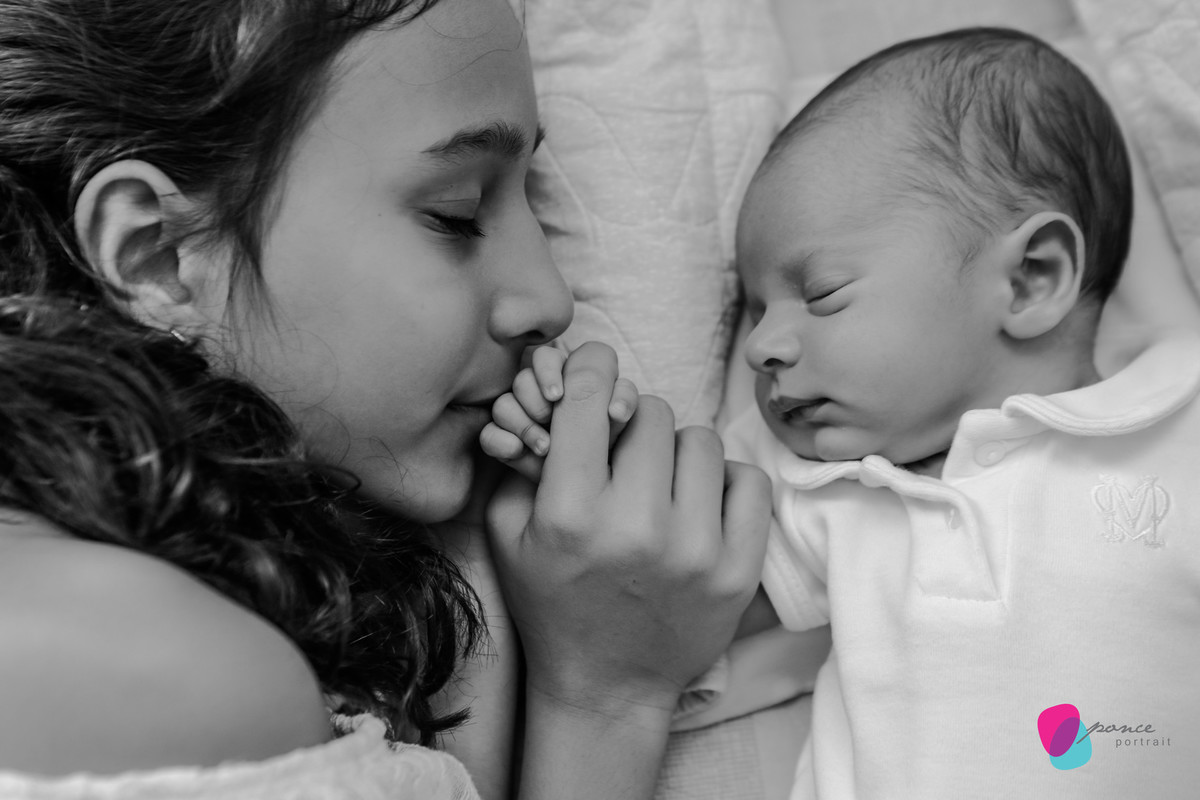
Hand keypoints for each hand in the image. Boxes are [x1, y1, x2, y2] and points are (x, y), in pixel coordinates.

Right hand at [486, 342, 770, 716]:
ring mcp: (695, 551)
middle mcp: (636, 528)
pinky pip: (747, 480)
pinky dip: (722, 482)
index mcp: (571, 515)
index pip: (591, 399)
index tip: (595, 368)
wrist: (607, 685)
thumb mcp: (510, 533)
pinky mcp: (738, 571)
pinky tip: (696, 503)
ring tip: (659, 483)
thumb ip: (523, 456)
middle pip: (650, 412)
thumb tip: (560, 385)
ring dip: (674, 451)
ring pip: (699, 440)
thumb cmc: (551, 602)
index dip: (591, 369)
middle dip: (631, 421)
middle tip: (623, 452)